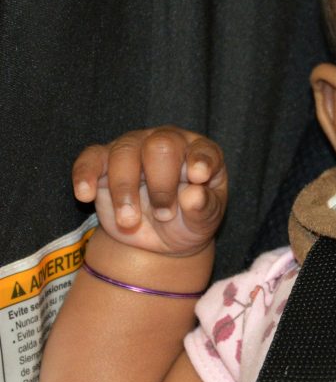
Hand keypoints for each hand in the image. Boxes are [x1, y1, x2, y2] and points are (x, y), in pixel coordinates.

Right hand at [72, 127, 227, 256]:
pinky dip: (85, 174)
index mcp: (200, 154)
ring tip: (129, 221)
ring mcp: (134, 149)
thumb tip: (194, 195)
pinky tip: (85, 194)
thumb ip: (203, 208)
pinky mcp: (104, 164)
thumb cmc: (188, 221)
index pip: (203, 150)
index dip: (200, 161)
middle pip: (160, 146)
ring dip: (125, 190)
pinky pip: (91, 159)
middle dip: (161, 185)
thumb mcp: (204, 222)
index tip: (199, 177)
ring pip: (125, 152)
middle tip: (164, 215)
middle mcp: (168, 143)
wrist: (159, 238)